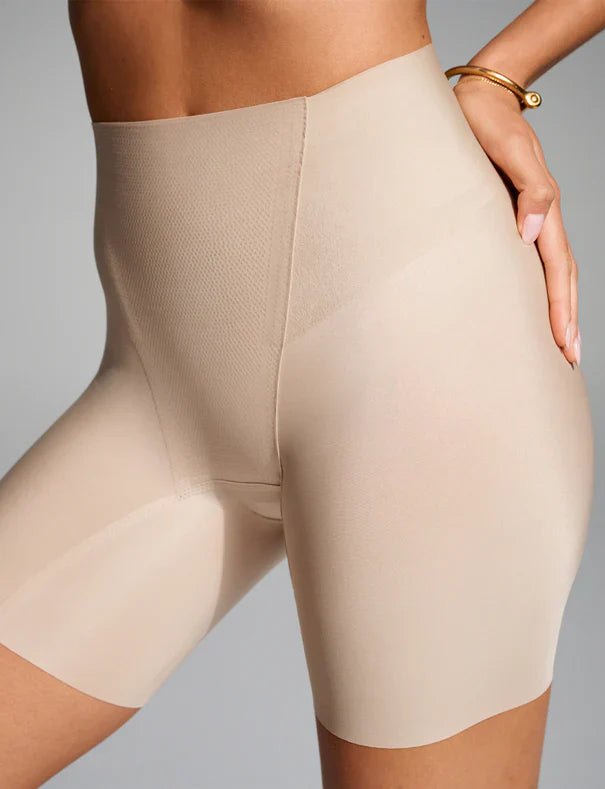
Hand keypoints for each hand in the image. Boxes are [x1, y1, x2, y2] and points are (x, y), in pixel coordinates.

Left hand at [453, 76, 580, 365]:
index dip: (560, 306)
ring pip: (550, 271)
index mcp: (541, 209)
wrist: (482, 97)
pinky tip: (532, 302)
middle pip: (561, 277)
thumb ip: (530, 189)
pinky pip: (532, 260)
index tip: (563, 342)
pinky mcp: (511, 215)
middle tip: (569, 358)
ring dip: (557, 307)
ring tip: (558, 341)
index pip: (557, 269)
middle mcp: (539, 218)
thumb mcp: (510, 151)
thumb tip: (532, 234)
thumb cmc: (486, 123)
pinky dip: (539, 286)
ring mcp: (528, 218)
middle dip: (565, 318)